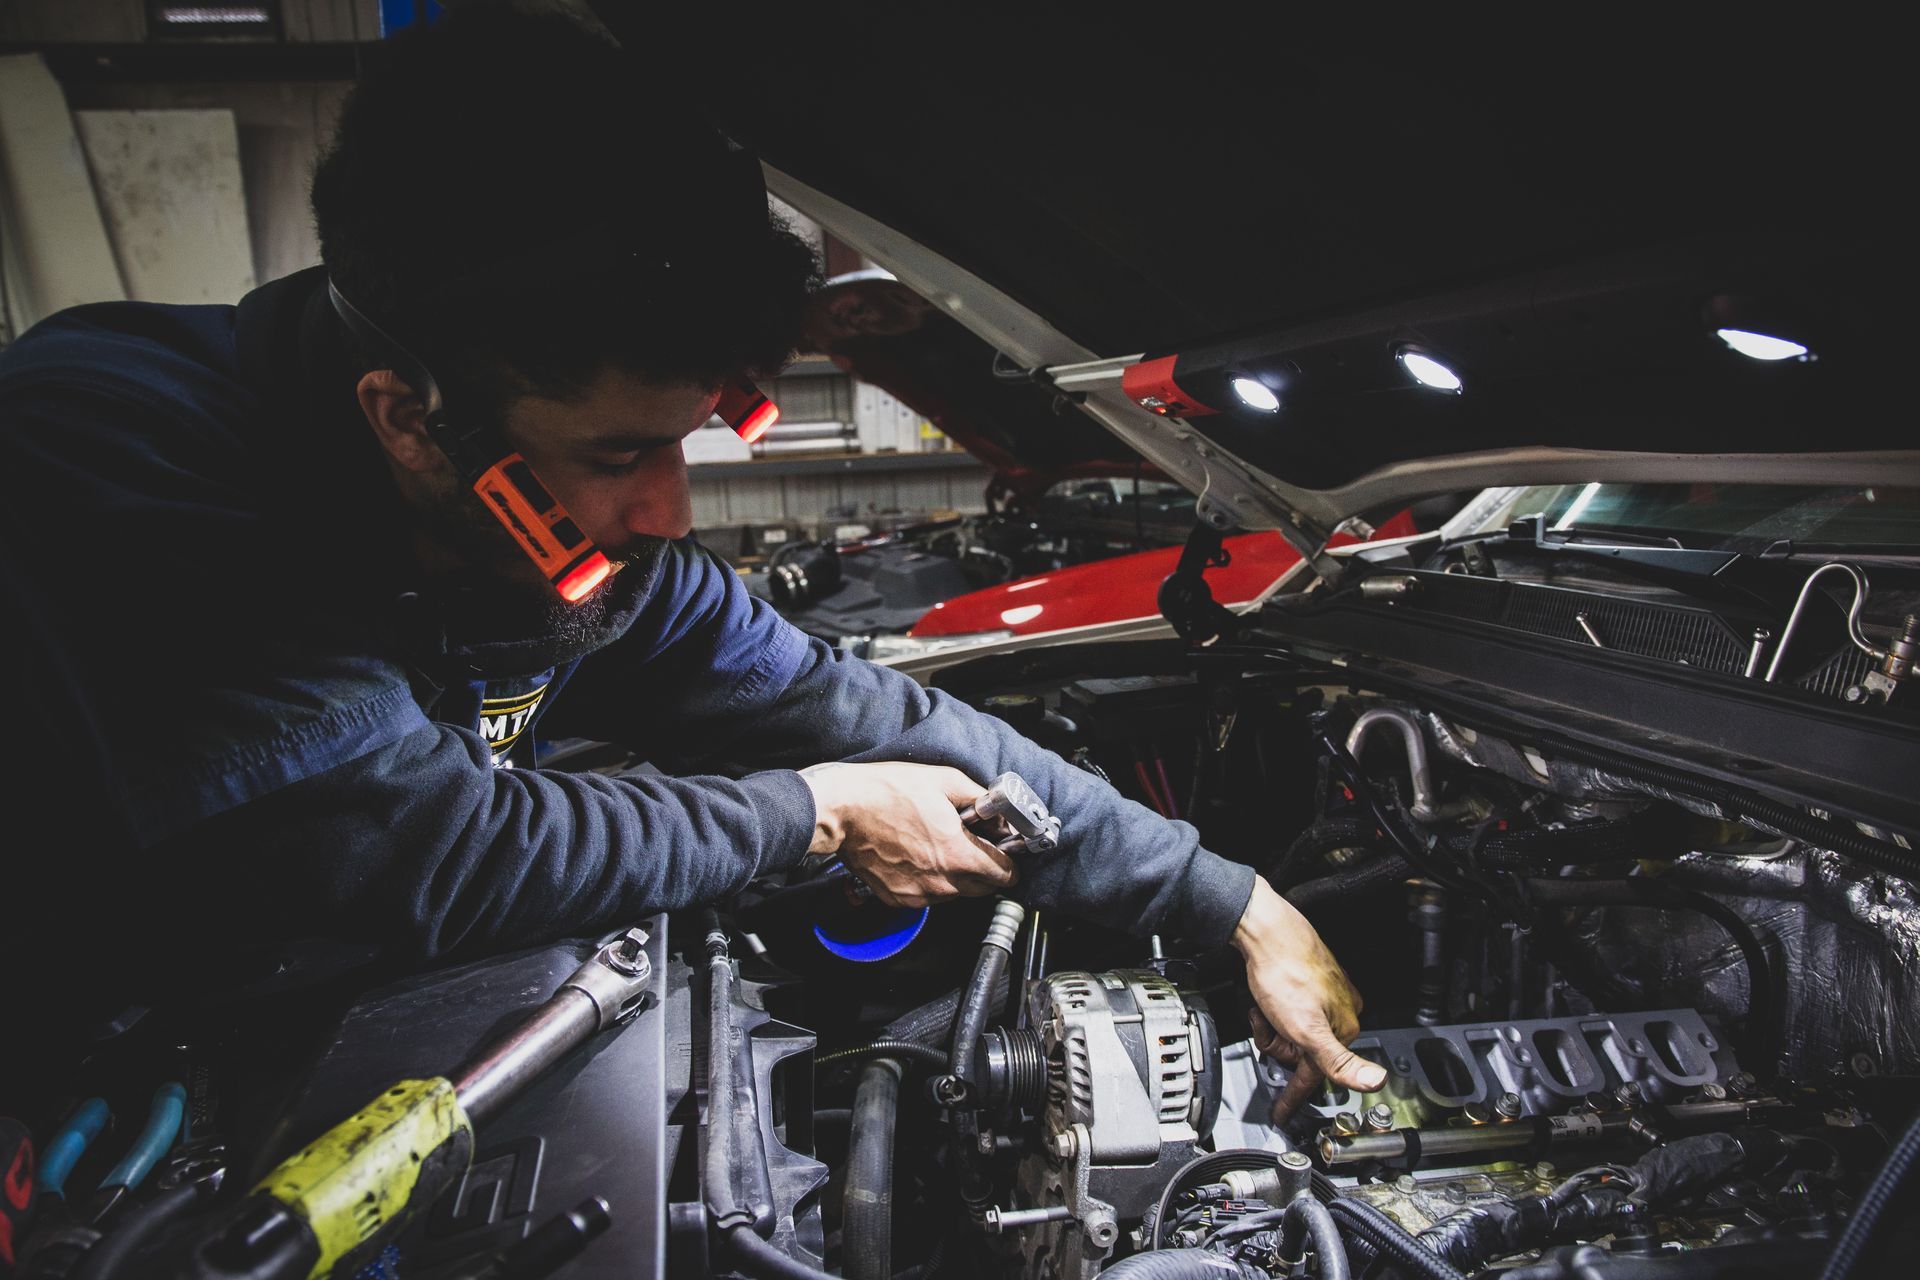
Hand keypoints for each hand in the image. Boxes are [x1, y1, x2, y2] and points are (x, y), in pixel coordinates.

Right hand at [800, 762, 1018, 906]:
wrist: (842, 810)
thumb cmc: (887, 792)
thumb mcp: (944, 780)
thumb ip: (980, 799)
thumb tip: (1000, 814)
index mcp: (957, 854)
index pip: (1004, 875)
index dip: (1009, 862)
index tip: (1005, 853)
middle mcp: (941, 882)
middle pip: (983, 888)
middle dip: (985, 870)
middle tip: (973, 846)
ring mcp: (918, 894)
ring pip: (955, 894)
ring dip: (956, 876)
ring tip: (938, 846)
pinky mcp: (898, 899)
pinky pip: (928, 896)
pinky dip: (929, 881)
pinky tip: (918, 856)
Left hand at [1233, 875, 1385, 1123]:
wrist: (1264, 931)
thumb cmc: (1284, 971)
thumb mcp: (1307, 1029)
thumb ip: (1338, 1061)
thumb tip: (1375, 1081)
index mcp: (1345, 1027)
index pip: (1318, 1074)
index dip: (1295, 1095)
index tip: (1283, 1112)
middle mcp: (1340, 1011)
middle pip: (1301, 1051)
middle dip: (1278, 1045)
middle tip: (1267, 1026)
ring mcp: (1325, 994)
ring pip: (1293, 1030)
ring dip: (1272, 1025)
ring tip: (1264, 1008)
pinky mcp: (1308, 981)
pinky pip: (1287, 1011)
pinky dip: (1271, 1010)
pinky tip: (1265, 998)